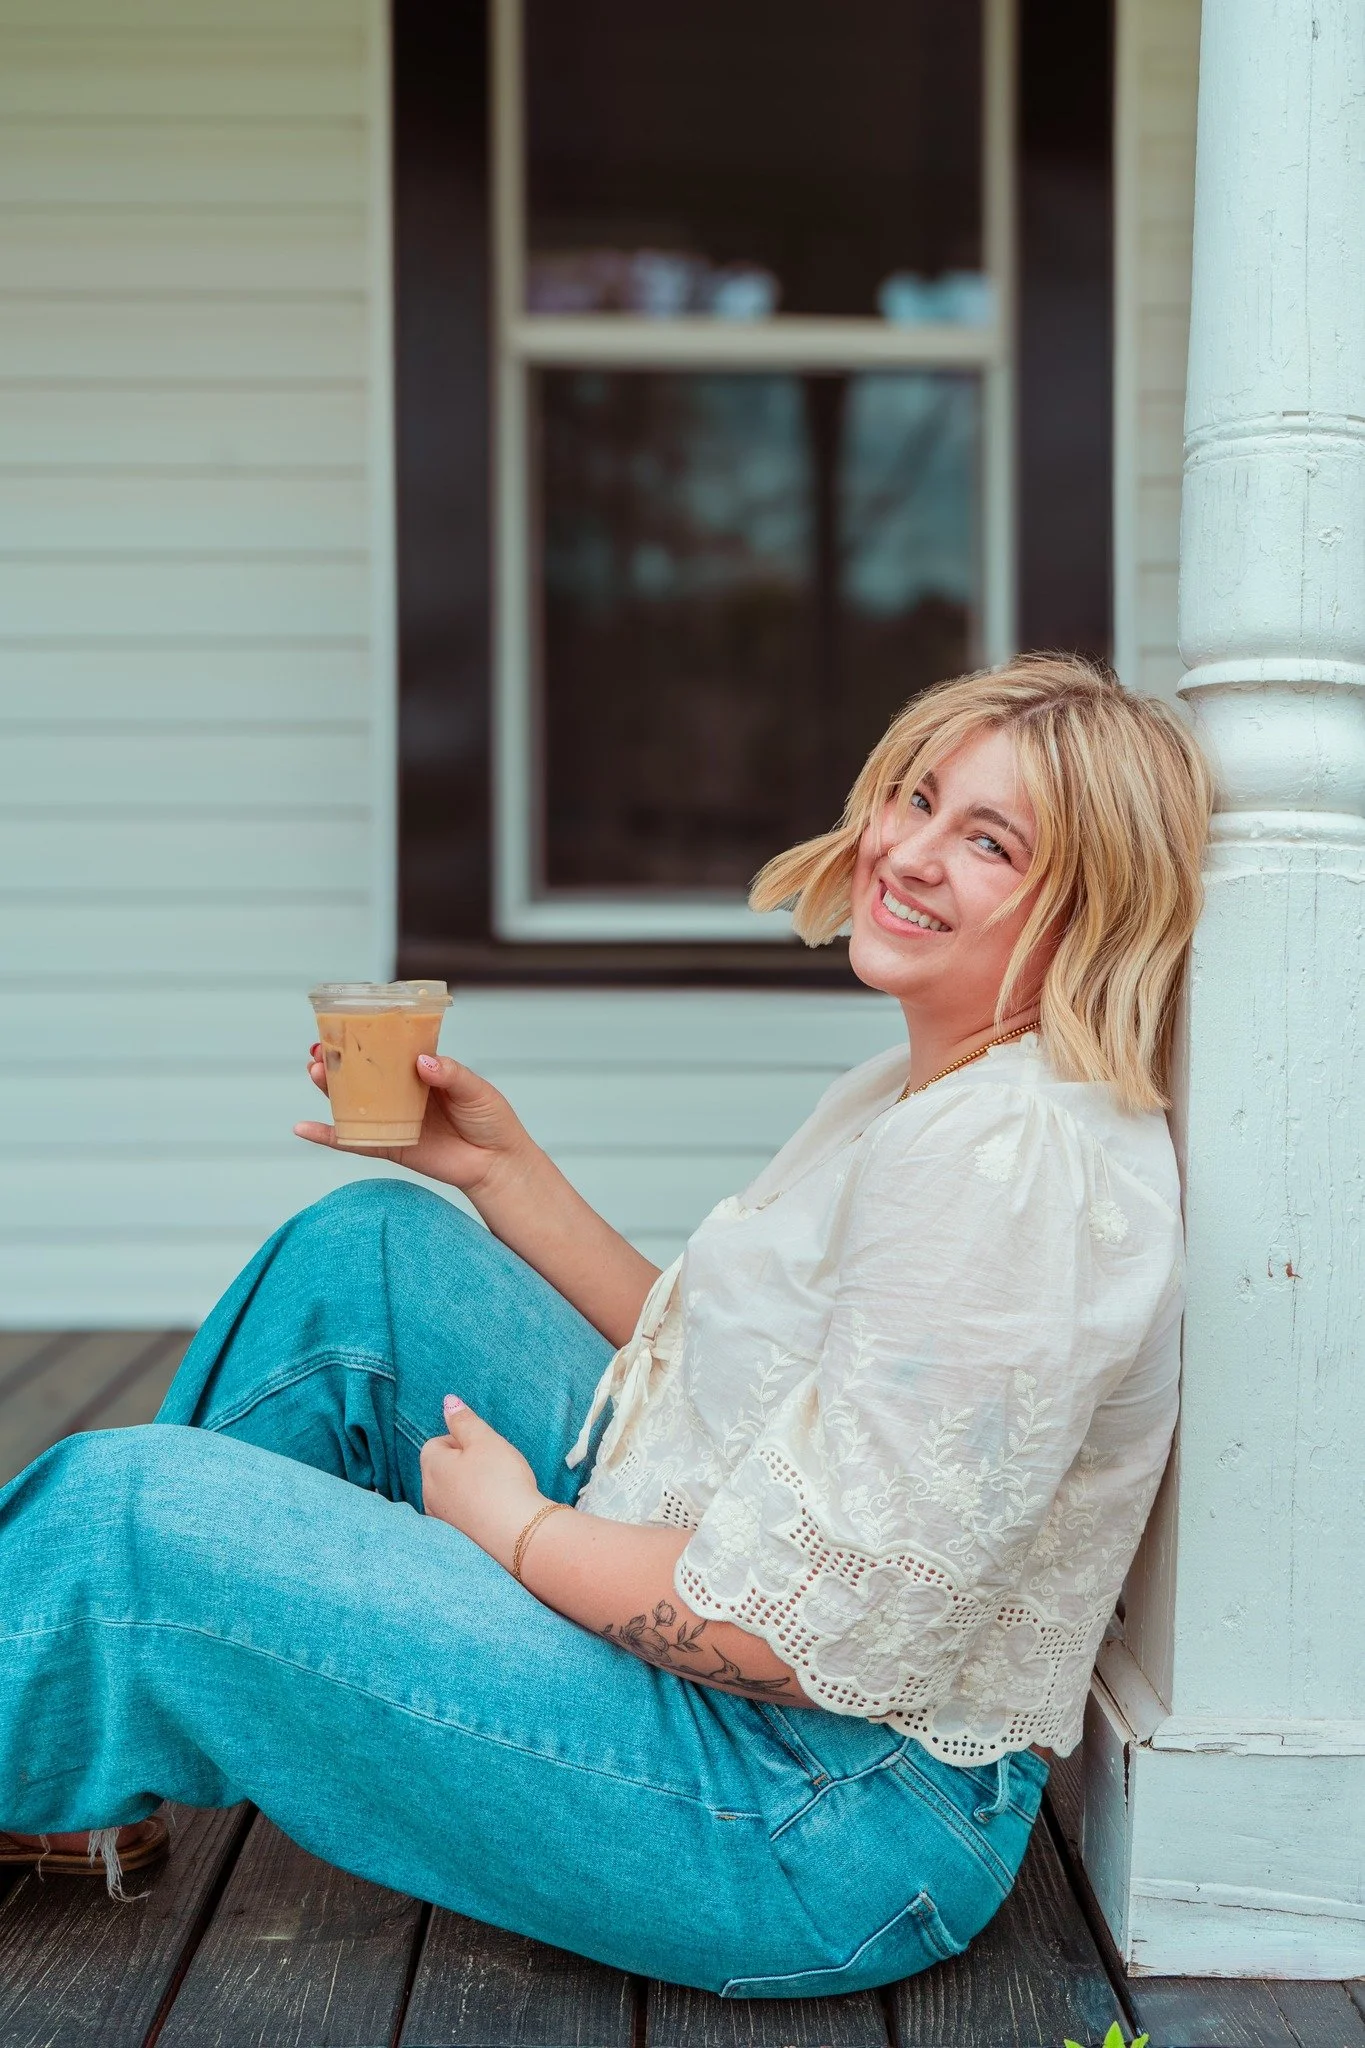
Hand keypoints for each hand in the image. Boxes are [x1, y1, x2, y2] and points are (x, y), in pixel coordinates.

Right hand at [295, 1048, 531, 1196]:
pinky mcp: (390, 1147)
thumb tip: (421, 1063)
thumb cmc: (491, 1120)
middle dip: (337, 1062)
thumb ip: (450, 1074)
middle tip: (317, 1051)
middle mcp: (402, 1094)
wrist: (498, 1163)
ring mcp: (393, 1120)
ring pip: (353, 1103)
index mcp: (421, 1073)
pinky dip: (328, 1136)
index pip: (387, 1051)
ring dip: (328, 1090)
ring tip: (313, 1073)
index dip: (364, 1040)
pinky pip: (354, 1142)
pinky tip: (304, 1129)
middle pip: (362, 1076)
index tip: (340, 1026)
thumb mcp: (475, 1089)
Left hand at [419, 1397, 543, 1568]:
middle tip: (493, 1468)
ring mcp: (440, 1519)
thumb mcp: (485, 1440)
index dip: (461, 1441)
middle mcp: (428, 1494)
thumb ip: (464, 1420)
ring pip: (450, 1493)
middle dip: (463, 1465)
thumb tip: (447, 1402)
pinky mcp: (455, 1538)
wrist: (518, 1534)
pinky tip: (494, 1511)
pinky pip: (460, 1515)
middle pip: (441, 1469)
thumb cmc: (501, 1481)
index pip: (436, 1443)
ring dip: (468, 1488)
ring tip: (496, 1490)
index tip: (484, 1449)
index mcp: (432, 1466)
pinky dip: (473, 1510)